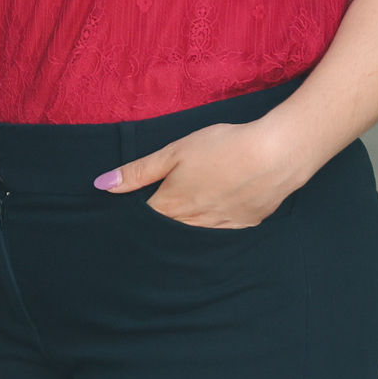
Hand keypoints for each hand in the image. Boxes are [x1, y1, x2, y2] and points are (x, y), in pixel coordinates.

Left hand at [95, 116, 310, 229]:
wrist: (276, 154)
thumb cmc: (221, 147)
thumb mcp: (173, 152)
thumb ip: (138, 171)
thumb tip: (101, 185)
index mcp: (172, 204)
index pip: (146, 217)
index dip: (137, 212)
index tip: (130, 208)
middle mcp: (194, 222)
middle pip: (170, 227)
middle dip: (161, 221)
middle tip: (158, 209)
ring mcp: (222, 225)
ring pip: (195, 231)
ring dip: (186, 224)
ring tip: (186, 208)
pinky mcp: (247, 223)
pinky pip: (222, 230)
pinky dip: (214, 224)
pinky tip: (216, 210)